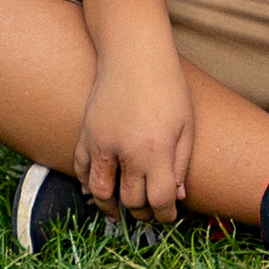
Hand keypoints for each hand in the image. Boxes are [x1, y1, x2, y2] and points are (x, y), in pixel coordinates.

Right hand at [75, 25, 193, 217]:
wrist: (133, 53)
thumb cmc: (167, 85)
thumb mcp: (186, 123)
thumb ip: (181, 163)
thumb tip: (178, 197)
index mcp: (156, 149)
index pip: (159, 199)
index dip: (166, 215)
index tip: (169, 216)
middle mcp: (127, 151)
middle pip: (132, 200)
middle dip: (143, 213)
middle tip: (150, 214)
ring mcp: (102, 143)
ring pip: (102, 193)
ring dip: (112, 208)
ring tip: (120, 213)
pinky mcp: (86, 134)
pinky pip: (81, 171)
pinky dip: (89, 186)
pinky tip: (98, 190)